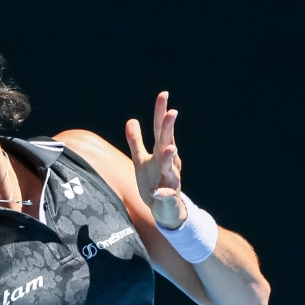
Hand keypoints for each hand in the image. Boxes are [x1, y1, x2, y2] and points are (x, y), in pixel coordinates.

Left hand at [125, 91, 186, 228]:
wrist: (165, 210)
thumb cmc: (154, 181)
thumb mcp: (142, 161)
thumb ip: (136, 142)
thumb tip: (132, 120)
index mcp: (161, 153)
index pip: (161, 130)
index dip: (161, 113)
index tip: (163, 94)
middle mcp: (169, 163)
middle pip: (169, 142)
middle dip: (170, 128)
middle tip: (172, 112)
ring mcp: (171, 180)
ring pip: (171, 168)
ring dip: (169, 158)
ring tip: (169, 148)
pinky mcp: (169, 197)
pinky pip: (165, 194)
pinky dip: (161, 192)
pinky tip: (155, 191)